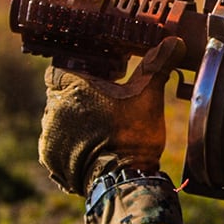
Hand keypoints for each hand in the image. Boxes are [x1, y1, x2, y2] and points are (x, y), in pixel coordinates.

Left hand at [38, 37, 180, 195]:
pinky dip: (69, 143)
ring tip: (98, 129)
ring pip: (57, 118)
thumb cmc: (133, 135)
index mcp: (72, 86)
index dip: (76, 72)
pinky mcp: (50, 157)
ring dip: (71, 120)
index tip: (92, 78)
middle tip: (101, 105)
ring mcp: (49, 134)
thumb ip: (156, 66)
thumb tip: (174, 43)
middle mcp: (54, 108)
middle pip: (60, 94)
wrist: (124, 180)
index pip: (60, 68)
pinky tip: (90, 146)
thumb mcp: (148, 95)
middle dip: (76, 98)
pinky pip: (55, 143)